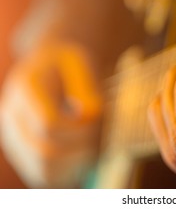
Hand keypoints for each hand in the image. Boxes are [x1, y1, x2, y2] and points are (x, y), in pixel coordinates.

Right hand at [0, 41, 102, 187]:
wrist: (53, 67)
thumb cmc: (72, 64)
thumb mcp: (83, 61)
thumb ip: (88, 86)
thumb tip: (89, 115)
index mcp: (24, 87)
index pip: (49, 124)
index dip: (82, 127)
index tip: (100, 117)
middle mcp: (11, 115)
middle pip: (46, 151)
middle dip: (83, 146)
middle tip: (101, 133)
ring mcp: (14, 137)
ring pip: (44, 169)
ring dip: (77, 161)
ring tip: (94, 142)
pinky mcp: (24, 152)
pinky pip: (45, 175)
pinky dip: (69, 170)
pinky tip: (84, 151)